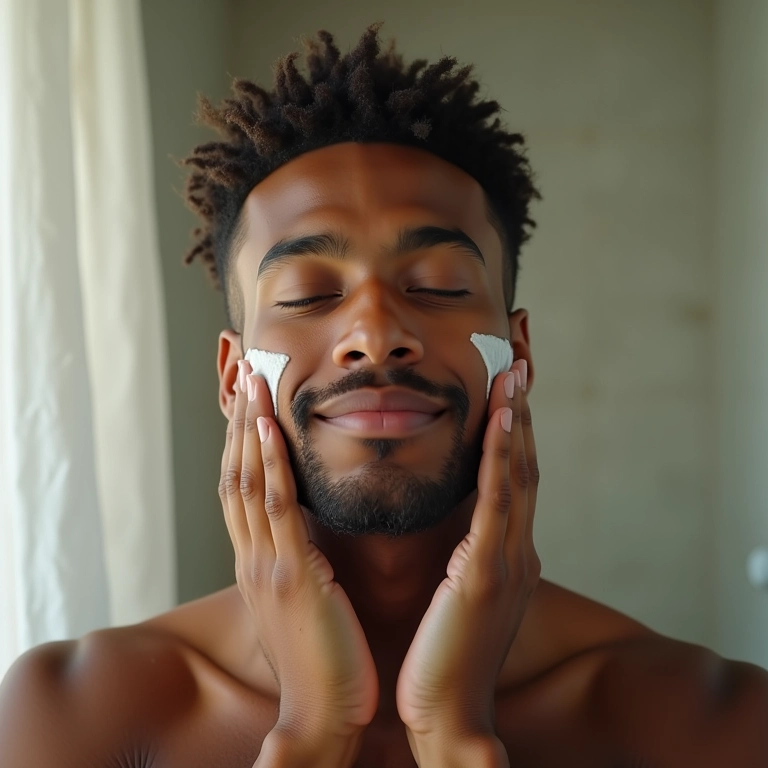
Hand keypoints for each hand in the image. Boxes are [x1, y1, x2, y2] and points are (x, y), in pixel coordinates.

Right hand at [219, 361, 378, 751]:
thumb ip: (299, 563)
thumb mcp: (303, 601)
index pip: (242, 490)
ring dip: (247, 428)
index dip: (242, 443)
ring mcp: (267, 565)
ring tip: (250, 382)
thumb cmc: (323, 659)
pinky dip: (267, 465)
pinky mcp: (292, 576)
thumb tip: (307, 534)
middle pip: (234, 475)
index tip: (249, 403)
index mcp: (259, 563)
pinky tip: (268, 429)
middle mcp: (253, 558)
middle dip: (238, 423)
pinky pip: (275, 510)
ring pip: (245, 482)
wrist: (324, 715)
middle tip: (242, 374)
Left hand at [396, 360, 539, 744]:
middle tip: (521, 361)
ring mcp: (507, 561)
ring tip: (515, 372)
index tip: (509, 387)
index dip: (515, 430)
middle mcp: (517, 550)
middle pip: (525, 465)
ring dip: (518, 420)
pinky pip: (498, 502)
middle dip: (523, 412)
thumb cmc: (446, 654)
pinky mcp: (488, 574)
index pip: (515, 477)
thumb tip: (461, 524)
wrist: (447, 713)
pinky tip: (501, 419)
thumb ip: (468, 554)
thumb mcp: (462, 592)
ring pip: (518, 474)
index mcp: (507, 554)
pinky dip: (503, 457)